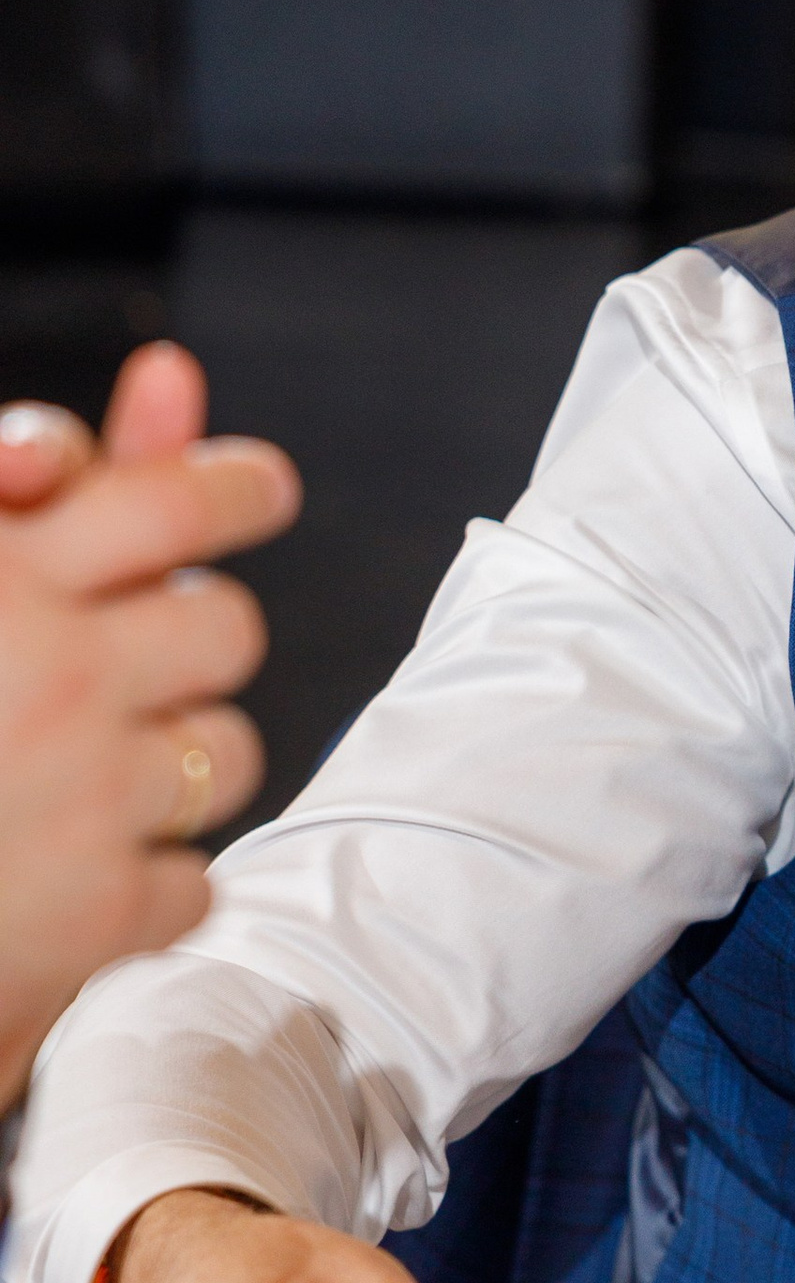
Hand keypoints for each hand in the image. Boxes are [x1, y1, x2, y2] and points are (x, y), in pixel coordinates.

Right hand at [0, 346, 299, 1099]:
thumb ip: (70, 481)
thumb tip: (179, 367)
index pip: (172, 500)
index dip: (230, 489)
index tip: (257, 490)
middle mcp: (51, 672)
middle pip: (226, 626)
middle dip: (191, 643)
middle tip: (128, 667)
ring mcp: (81, 795)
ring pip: (229, 754)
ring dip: (170, 767)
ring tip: (65, 785)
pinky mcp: (94, 916)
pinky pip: (198, 882)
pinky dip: (142, 888)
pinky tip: (58, 877)